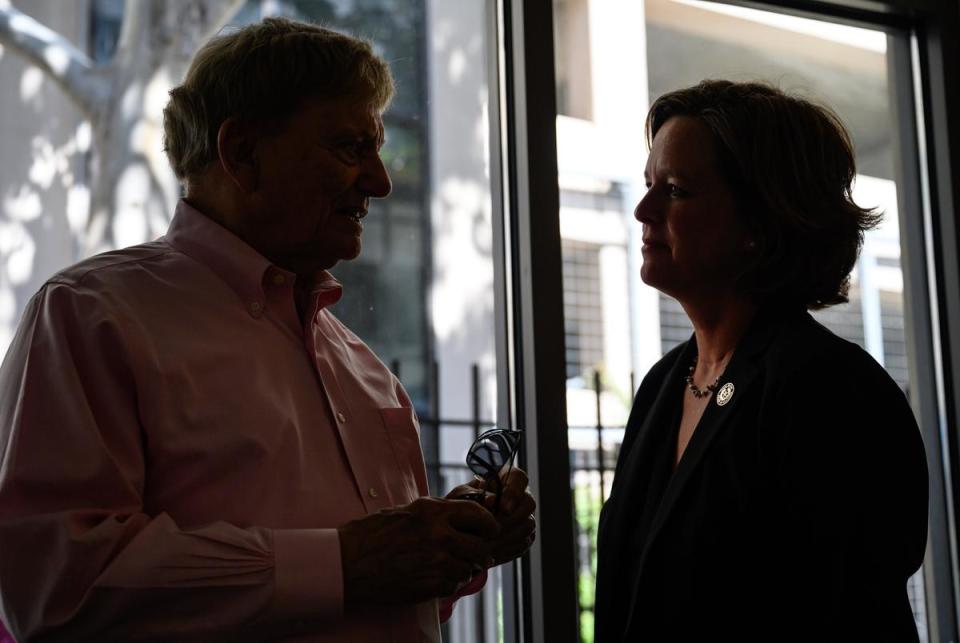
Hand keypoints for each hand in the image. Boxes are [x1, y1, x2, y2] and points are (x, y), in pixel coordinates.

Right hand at [337, 497, 499, 606]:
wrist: (348, 563)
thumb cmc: (373, 534)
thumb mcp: (407, 511)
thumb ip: (437, 513)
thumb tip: (463, 516)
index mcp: (433, 511)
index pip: (479, 514)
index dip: (489, 524)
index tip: (489, 530)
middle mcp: (439, 534)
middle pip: (481, 546)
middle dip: (481, 552)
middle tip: (475, 555)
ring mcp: (436, 561)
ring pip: (469, 568)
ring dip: (464, 569)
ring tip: (449, 566)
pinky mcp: (431, 584)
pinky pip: (454, 585)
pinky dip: (449, 583)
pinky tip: (435, 577)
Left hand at [447, 467, 535, 566]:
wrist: (458, 527)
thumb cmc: (459, 505)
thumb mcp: (461, 496)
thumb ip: (474, 494)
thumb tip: (491, 500)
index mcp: (506, 478)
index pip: (520, 478)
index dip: (514, 493)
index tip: (503, 508)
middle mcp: (520, 495)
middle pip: (529, 503)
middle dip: (510, 519)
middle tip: (492, 530)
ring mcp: (525, 516)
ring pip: (528, 525)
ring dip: (508, 535)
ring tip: (488, 543)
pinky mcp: (524, 536)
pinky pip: (524, 542)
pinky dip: (508, 548)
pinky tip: (491, 552)